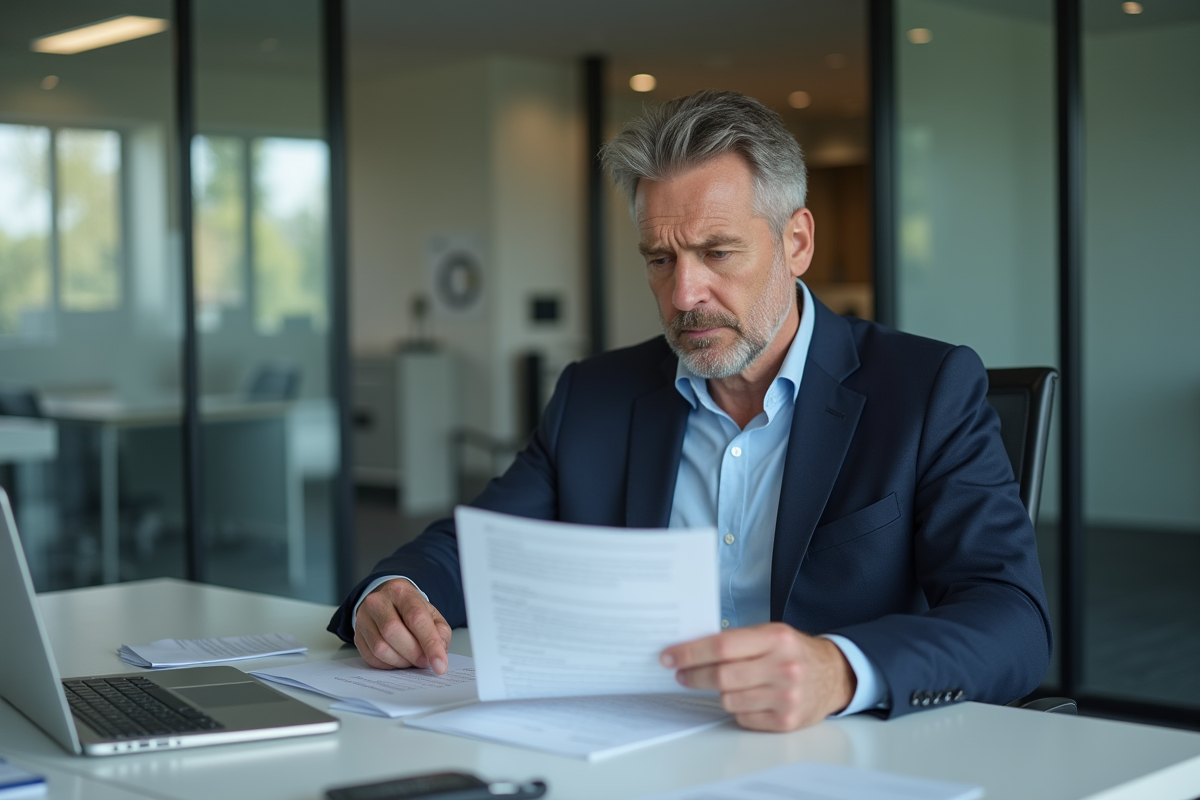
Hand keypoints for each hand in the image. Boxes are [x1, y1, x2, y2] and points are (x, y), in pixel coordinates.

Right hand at [354, 579, 451, 673]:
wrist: (387, 602)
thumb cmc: (410, 609)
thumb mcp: (431, 614)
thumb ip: (440, 633)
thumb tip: (439, 654)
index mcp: (401, 591)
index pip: (416, 618)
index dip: (430, 644)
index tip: (439, 664)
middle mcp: (378, 601)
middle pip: (393, 632)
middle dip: (413, 653)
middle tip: (424, 661)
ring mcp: (364, 618)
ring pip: (380, 648)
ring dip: (400, 661)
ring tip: (411, 660)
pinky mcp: (357, 634)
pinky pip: (371, 657)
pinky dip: (388, 664)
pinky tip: (398, 659)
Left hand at [661, 623, 855, 731]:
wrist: (834, 675)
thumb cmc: (793, 652)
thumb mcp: (771, 634)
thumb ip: (737, 640)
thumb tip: (691, 649)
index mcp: (776, 639)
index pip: (722, 646)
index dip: (690, 653)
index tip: (669, 657)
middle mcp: (784, 668)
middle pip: (722, 676)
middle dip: (694, 676)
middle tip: (681, 674)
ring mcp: (787, 697)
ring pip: (729, 700)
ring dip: (719, 693)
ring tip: (725, 684)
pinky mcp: (786, 721)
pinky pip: (743, 717)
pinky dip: (738, 708)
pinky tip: (747, 697)